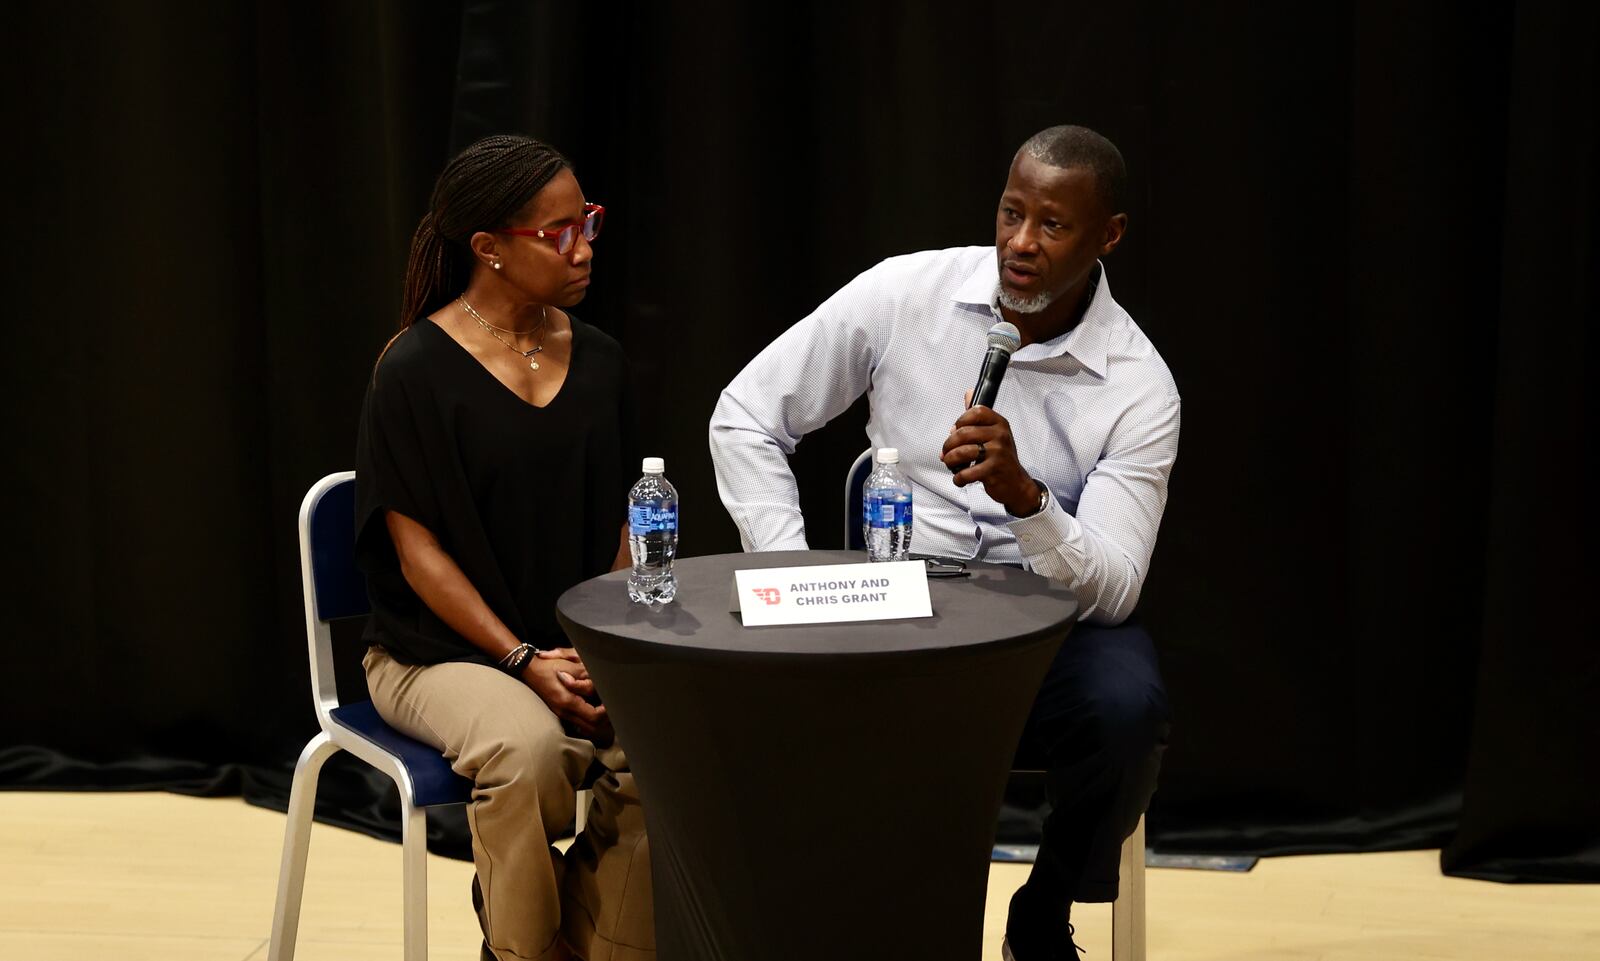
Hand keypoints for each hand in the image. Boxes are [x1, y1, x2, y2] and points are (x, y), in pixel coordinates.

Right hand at [520, 655, 608, 738]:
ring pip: (584, 727)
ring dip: (595, 721)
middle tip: (610, 707)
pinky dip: (586, 719)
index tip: (611, 702)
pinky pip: (576, 722)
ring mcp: (560, 713)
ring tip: (603, 708)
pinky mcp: (558, 711)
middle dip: (603, 719)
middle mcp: (564, 711)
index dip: (606, 712)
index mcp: (568, 701)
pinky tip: (591, 708)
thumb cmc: (549, 666)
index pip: (594, 717)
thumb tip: (600, 685)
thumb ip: (587, 677)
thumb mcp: (571, 667)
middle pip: (591, 727)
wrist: (529, 670)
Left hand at [940, 391, 1041, 516]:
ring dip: (950, 461)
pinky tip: (960, 479)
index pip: (975, 411)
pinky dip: (958, 478)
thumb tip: (968, 393)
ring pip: (962, 452)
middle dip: (948, 445)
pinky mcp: (994, 469)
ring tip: (952, 466)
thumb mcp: (993, 433)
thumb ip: (977, 416)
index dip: (959, 421)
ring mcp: (998, 452)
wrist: (1015, 483)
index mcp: (999, 422)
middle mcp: (1000, 434)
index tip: (955, 432)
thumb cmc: (1000, 458)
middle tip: (946, 454)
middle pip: (963, 433)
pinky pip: (967, 473)